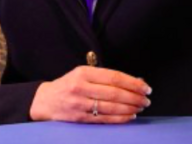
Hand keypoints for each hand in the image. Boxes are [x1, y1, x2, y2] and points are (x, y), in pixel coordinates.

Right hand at [29, 66, 151, 123]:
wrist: (45, 101)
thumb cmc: (69, 84)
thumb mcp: (84, 73)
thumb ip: (106, 77)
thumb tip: (135, 81)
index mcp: (84, 72)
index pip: (114, 77)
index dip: (132, 82)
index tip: (145, 86)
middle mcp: (81, 87)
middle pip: (114, 93)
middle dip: (134, 96)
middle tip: (146, 99)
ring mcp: (79, 104)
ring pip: (110, 107)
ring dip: (129, 108)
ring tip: (141, 107)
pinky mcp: (78, 118)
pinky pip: (103, 119)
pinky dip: (119, 118)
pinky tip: (130, 116)